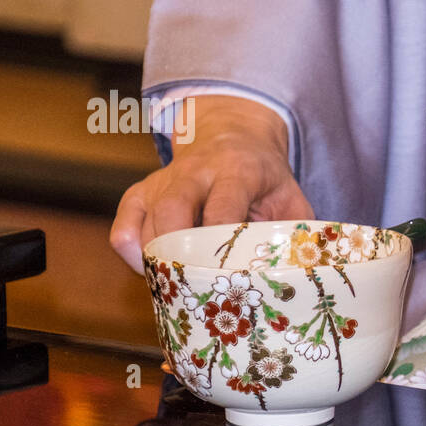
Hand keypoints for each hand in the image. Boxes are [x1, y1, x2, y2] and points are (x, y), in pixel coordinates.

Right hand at [109, 95, 313, 270]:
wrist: (233, 136)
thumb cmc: (266, 180)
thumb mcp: (291, 198)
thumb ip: (297, 233)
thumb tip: (301, 275)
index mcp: (238, 170)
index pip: (223, 206)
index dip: (221, 242)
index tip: (228, 275)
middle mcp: (195, 171)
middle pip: (173, 210)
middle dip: (180, 253)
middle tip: (197, 288)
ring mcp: (164, 180)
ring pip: (147, 222)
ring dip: (159, 260)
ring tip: (182, 288)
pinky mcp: (141, 191)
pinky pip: (124, 225)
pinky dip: (132, 253)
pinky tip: (153, 270)